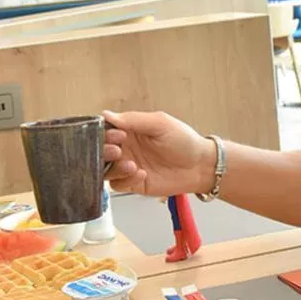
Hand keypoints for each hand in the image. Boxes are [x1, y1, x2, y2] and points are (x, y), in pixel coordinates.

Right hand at [101, 110, 215, 196]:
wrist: (200, 166)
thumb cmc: (184, 141)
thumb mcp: (160, 123)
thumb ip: (134, 119)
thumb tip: (107, 115)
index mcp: (129, 130)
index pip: (104, 130)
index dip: (104, 133)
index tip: (116, 135)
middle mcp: (125, 148)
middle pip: (100, 151)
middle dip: (104, 152)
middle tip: (118, 151)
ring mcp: (128, 166)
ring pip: (105, 170)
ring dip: (114, 168)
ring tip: (132, 165)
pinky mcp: (133, 183)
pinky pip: (118, 185)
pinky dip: (125, 181)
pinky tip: (141, 174)